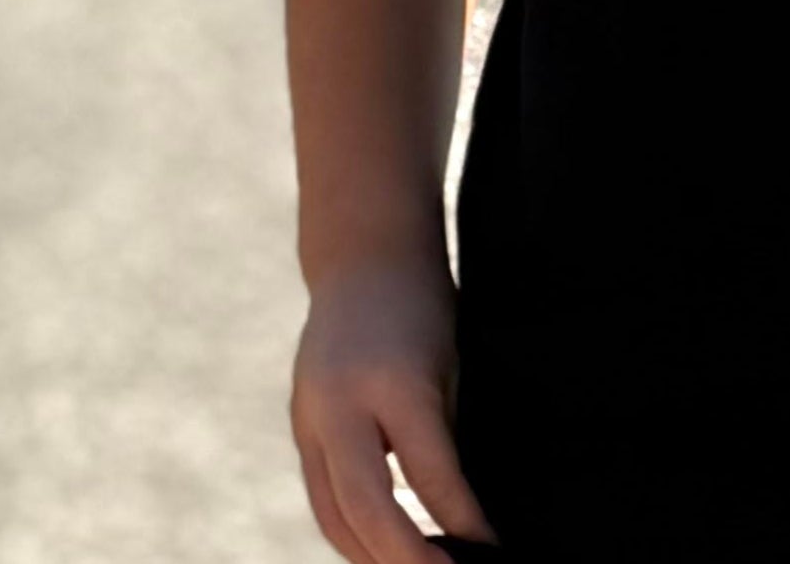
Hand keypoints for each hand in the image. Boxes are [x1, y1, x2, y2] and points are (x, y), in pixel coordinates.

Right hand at [290, 260, 497, 561]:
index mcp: (392, 380)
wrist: (362, 255)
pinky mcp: (300, 425)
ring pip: (333, 513)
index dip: (461, 520)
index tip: (489, 552)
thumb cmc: (423, 307)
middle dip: (404, 558)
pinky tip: (383, 549)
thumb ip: (440, 439)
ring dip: (370, 556)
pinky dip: (351, 530)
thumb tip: (459, 519)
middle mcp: (341, 402)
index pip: (428, 471)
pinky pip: (323, 495)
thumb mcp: (445, 365)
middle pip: (364, 507)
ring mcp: (310, 415)